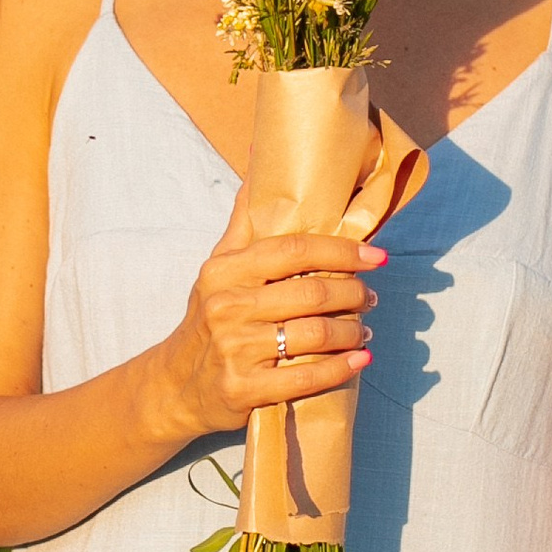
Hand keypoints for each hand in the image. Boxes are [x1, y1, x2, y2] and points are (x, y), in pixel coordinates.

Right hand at [148, 199, 384, 442]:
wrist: (175, 385)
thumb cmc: (208, 318)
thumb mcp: (217, 268)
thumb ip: (244, 221)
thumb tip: (259, 161)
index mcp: (224, 271)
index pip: (293, 250)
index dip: (341, 251)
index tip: (375, 256)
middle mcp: (227, 307)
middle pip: (311, 293)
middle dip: (353, 294)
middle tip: (369, 297)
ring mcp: (235, 350)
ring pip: (315, 334)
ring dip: (351, 331)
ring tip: (363, 329)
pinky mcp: (244, 389)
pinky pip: (306, 377)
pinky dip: (341, 368)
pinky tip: (359, 360)